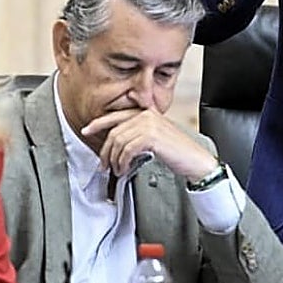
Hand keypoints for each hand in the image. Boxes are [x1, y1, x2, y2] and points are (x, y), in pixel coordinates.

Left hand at [84, 107, 218, 183]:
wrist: (196, 160)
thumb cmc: (177, 152)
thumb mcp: (156, 138)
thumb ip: (138, 134)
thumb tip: (116, 143)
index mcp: (146, 112)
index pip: (116, 115)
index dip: (98, 123)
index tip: (86, 131)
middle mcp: (146, 115)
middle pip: (114, 131)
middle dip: (105, 150)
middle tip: (103, 165)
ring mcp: (149, 124)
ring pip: (119, 141)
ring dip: (114, 160)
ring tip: (117, 170)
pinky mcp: (152, 136)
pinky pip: (127, 149)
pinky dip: (123, 162)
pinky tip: (125, 169)